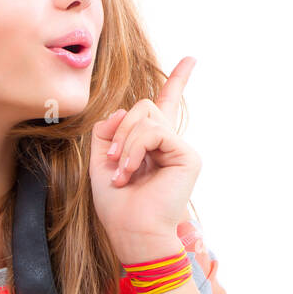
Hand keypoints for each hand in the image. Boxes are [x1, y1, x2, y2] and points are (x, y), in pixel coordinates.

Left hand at [89, 56, 200, 262]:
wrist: (133, 234)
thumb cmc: (118, 208)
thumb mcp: (101, 163)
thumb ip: (106, 132)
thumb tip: (122, 111)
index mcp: (152, 145)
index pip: (165, 105)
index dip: (178, 82)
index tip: (191, 59)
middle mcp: (170, 144)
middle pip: (143, 106)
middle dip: (121, 129)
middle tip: (112, 160)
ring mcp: (181, 149)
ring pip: (146, 115)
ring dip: (124, 141)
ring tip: (120, 171)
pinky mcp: (188, 155)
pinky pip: (153, 131)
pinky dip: (134, 148)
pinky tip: (130, 171)